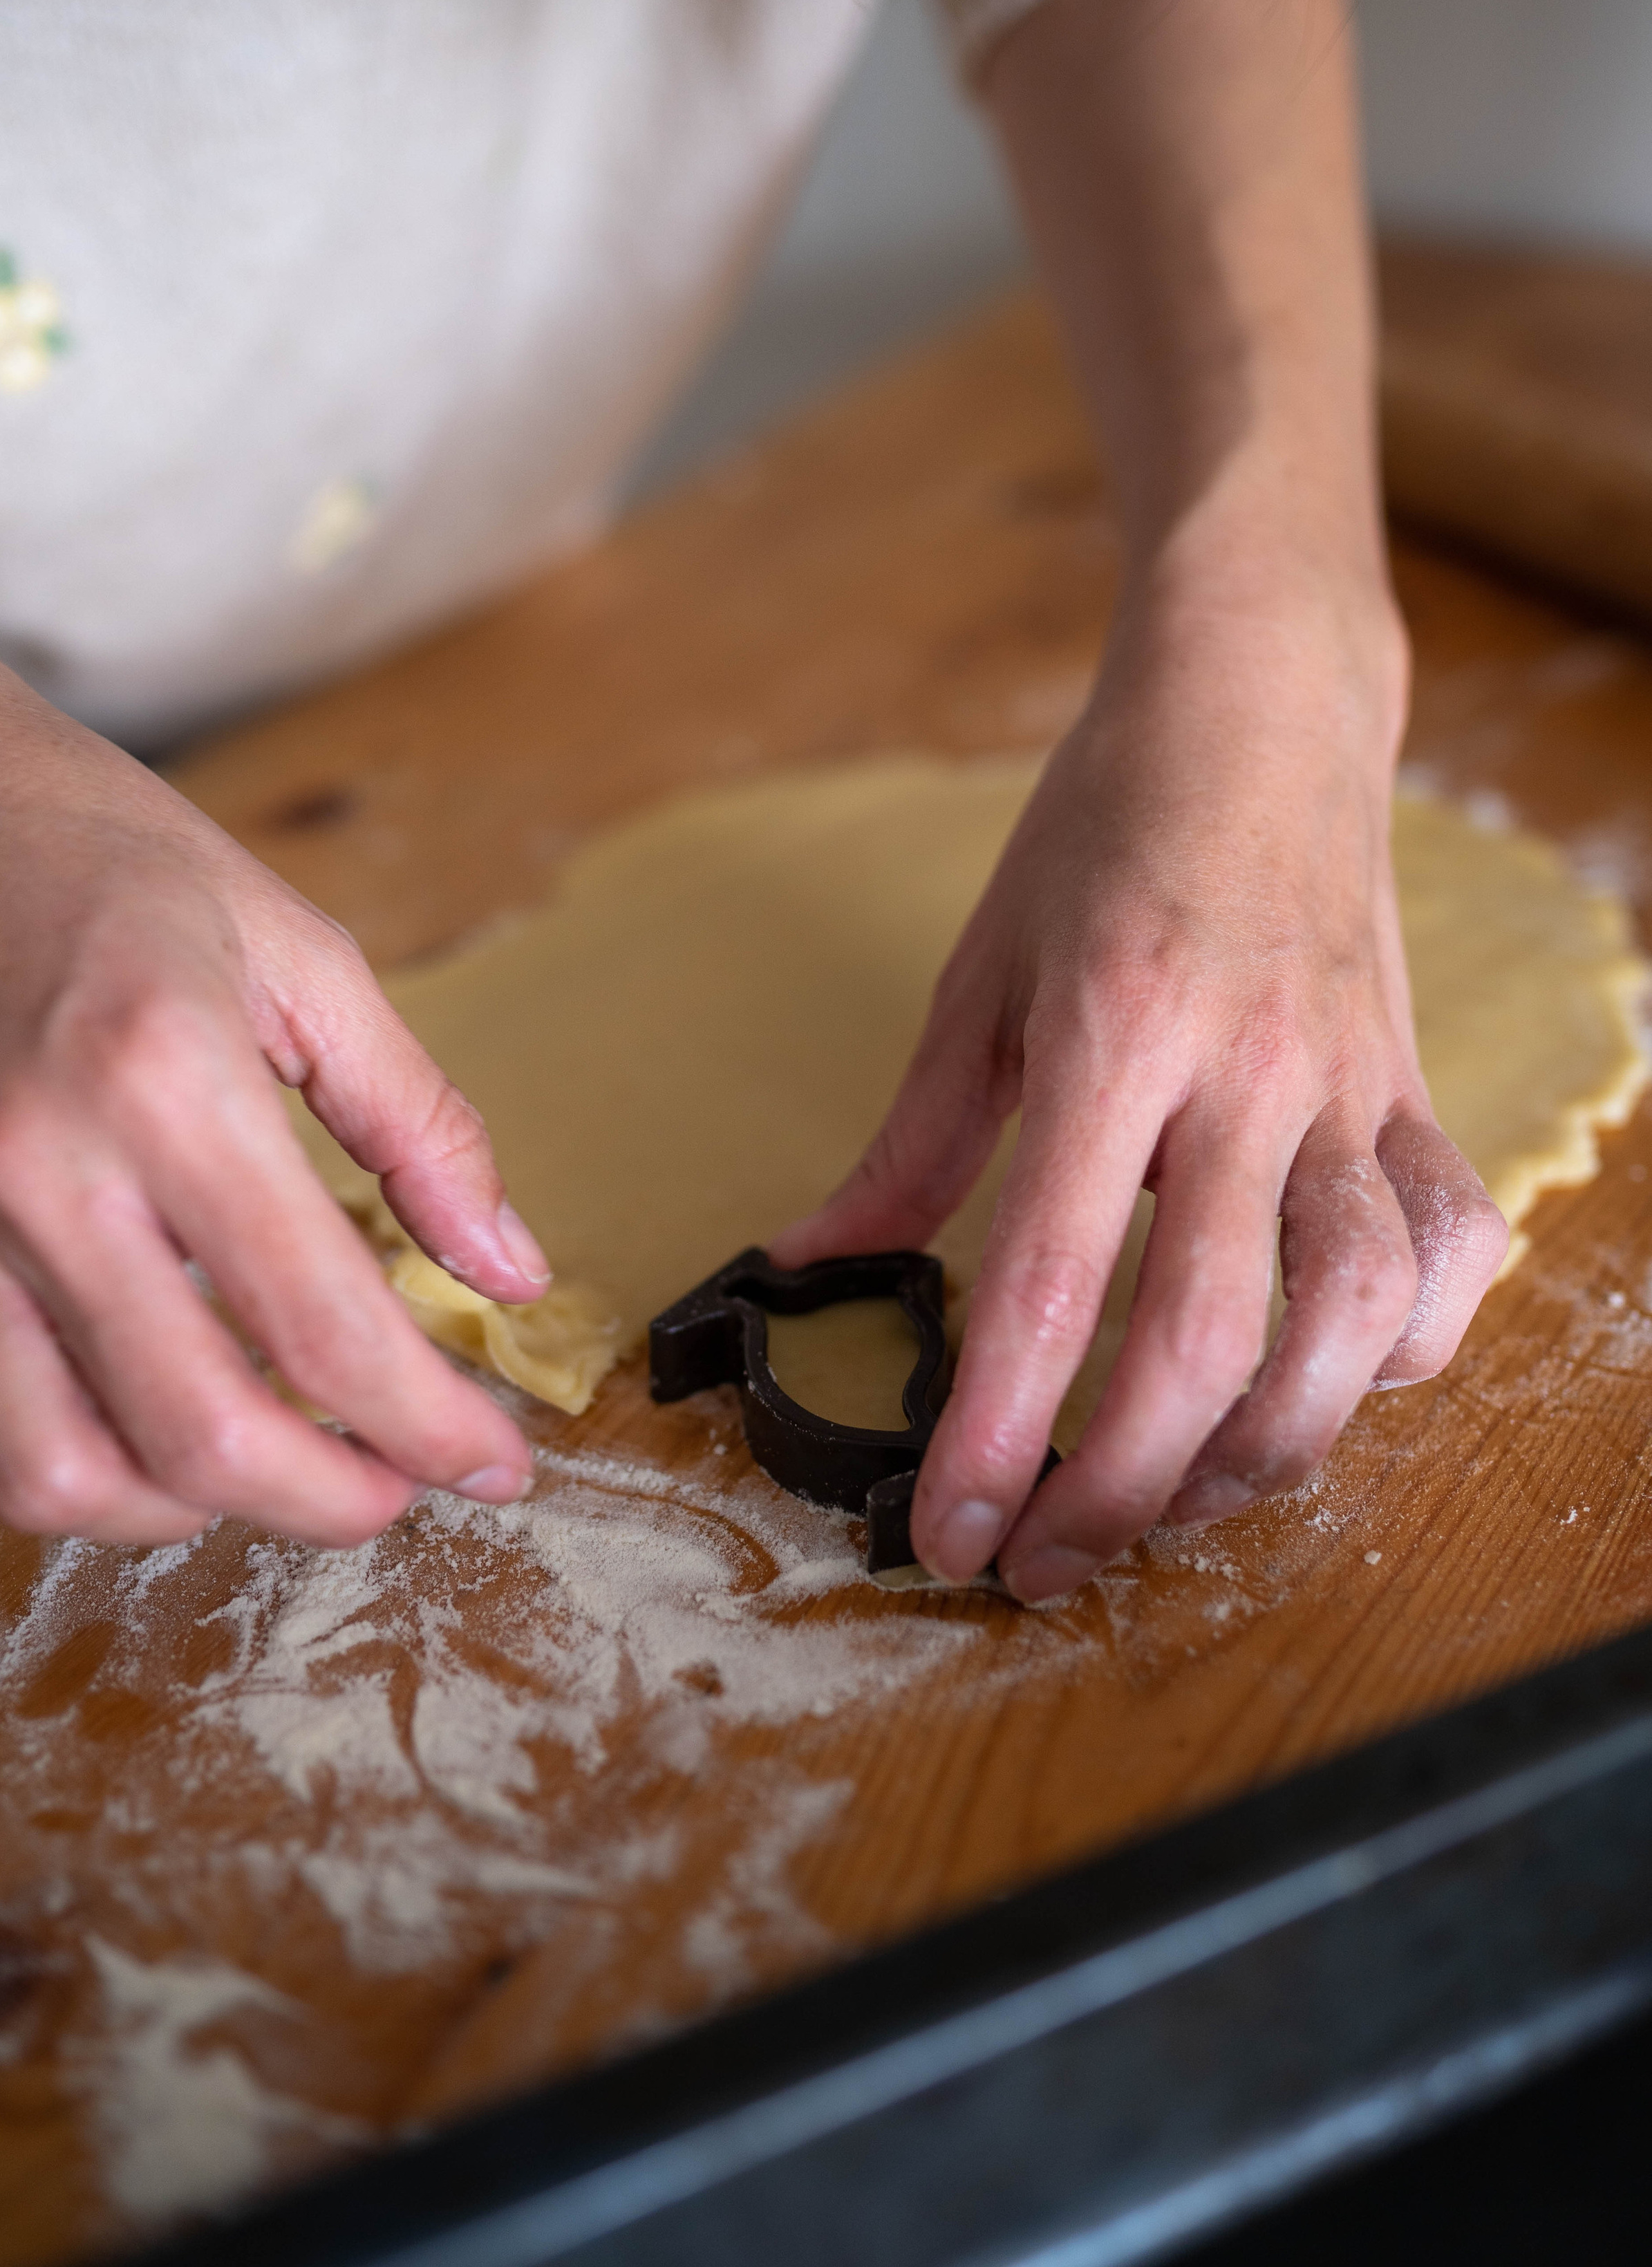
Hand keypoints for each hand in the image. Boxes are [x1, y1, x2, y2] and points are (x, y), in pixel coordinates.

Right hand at [0, 584, 546, 1546]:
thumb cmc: (91, 846)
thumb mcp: (294, 945)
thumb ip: (415, 1117)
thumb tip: (509, 1266)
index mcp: (163, 1077)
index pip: (322, 1321)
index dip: (431, 1426)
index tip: (494, 1463)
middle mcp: (34, 1167)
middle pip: (195, 1434)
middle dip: (328, 1504)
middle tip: (391, 1492)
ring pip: (48, 1473)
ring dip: (177, 1515)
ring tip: (254, 1471)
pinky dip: (34, 1469)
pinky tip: (108, 1421)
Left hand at [774, 583, 1507, 1601]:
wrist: (1263, 706)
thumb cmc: (1106, 830)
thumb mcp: (980, 969)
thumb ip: (915, 1138)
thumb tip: (816, 1263)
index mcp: (1111, 1027)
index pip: (1047, 1278)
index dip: (995, 1432)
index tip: (946, 1533)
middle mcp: (1242, 1069)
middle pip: (1202, 1336)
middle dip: (1117, 1488)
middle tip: (1044, 1560)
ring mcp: (1348, 1085)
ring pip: (1351, 1318)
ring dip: (1265, 1450)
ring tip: (1176, 1505)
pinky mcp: (1417, 1092)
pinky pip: (1449, 1251)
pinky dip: (1402, 1349)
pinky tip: (1325, 1389)